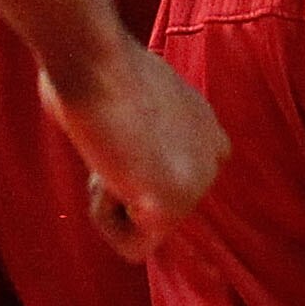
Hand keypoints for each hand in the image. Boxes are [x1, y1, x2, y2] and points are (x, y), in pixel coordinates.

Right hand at [35, 37, 228, 263]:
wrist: (93, 56)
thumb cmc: (90, 62)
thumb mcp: (129, 95)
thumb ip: (138, 131)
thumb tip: (114, 144)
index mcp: (206, 126)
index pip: (182, 176)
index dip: (135, 166)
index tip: (116, 135)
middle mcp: (214, 156)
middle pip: (154, 210)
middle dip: (120, 184)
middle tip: (108, 136)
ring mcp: (199, 184)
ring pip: (142, 232)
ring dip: (110, 199)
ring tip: (108, 146)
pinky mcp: (173, 207)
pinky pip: (133, 248)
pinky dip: (106, 220)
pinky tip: (107, 172)